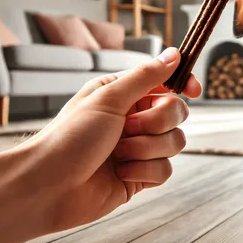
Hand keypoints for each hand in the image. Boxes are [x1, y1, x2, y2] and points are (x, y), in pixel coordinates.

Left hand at [24, 47, 201, 231]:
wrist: (48, 188)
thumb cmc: (69, 138)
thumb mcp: (108, 99)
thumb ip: (146, 77)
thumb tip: (174, 54)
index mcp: (124, 95)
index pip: (166, 83)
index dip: (183, 84)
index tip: (194, 91)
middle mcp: (134, 119)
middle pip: (176, 113)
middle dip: (156, 123)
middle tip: (127, 128)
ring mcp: (138, 148)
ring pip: (175, 143)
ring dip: (146, 149)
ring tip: (118, 155)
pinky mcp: (140, 175)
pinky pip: (165, 170)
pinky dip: (144, 171)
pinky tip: (120, 174)